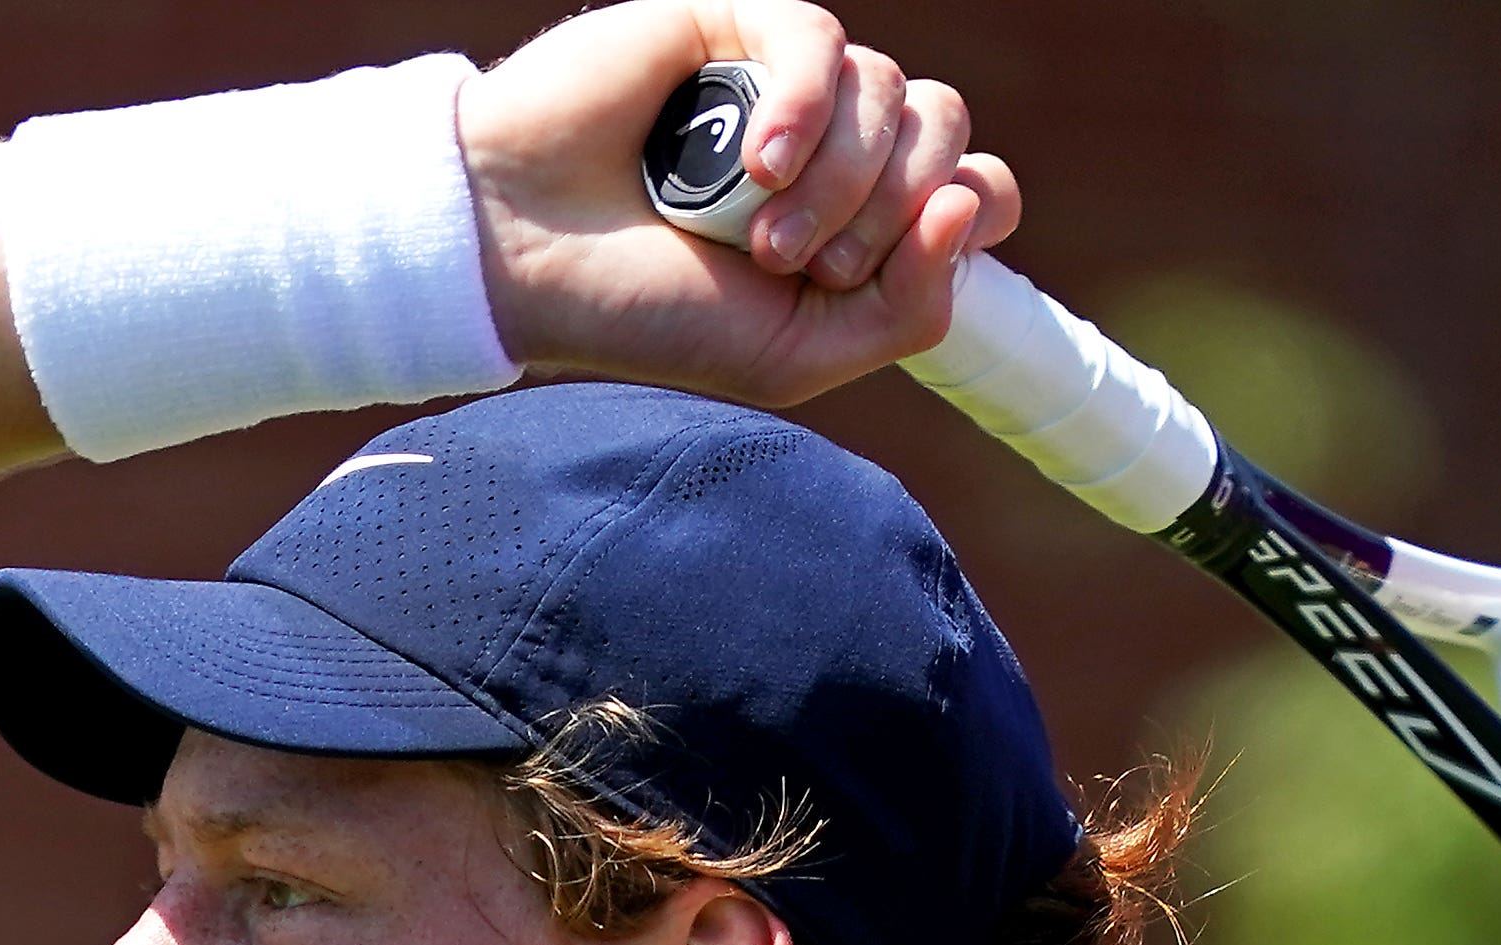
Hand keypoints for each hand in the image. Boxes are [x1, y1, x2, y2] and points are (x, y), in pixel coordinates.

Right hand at [463, 5, 1018, 407]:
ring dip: (839, 179)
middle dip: (889, 212)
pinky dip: (805, 111)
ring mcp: (787, 83)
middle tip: (798, 263)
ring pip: (890, 93)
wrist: (524, 258)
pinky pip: (824, 44)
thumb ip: (907, 312)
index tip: (893, 267)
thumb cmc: (644, 313)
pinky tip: (752, 161)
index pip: (977, 188)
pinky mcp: (736, 27)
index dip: (967, 216)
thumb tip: (968, 206)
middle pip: (946, 134)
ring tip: (757, 233)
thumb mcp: (793, 355)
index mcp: (859, 221)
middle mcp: (834, 146)